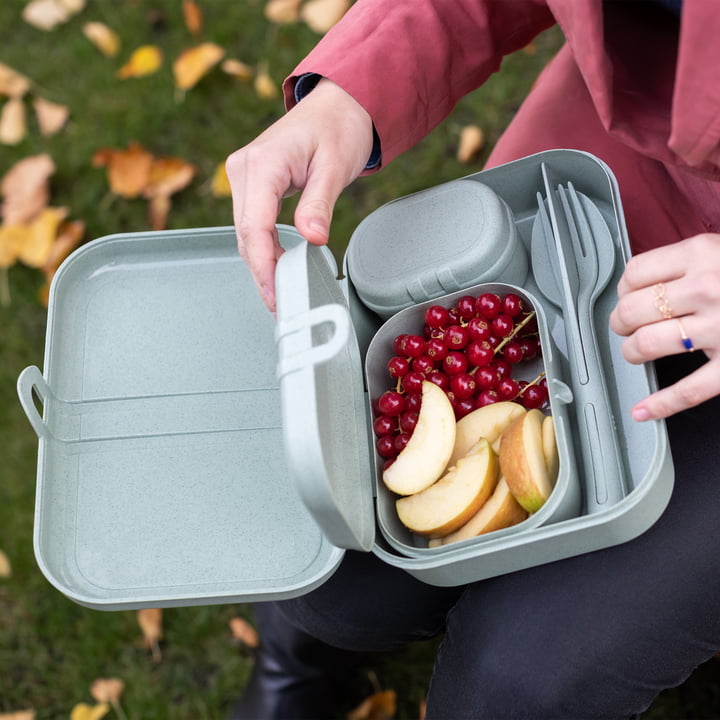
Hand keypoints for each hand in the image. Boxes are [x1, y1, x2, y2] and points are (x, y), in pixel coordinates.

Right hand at [225, 78, 373, 311]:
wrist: (337, 105)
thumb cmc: (338, 127)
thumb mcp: (335, 167)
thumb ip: (320, 204)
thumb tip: (312, 238)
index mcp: (263, 163)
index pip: (254, 225)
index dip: (263, 264)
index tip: (274, 291)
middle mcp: (244, 168)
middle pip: (245, 233)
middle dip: (261, 271)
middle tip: (280, 303)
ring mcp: (244, 175)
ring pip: (246, 232)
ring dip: (261, 263)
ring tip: (280, 291)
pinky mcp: (251, 183)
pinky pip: (251, 223)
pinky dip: (263, 247)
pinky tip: (277, 266)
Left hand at [609, 233, 719, 419]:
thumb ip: (685, 262)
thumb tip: (637, 284)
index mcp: (702, 255)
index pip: (635, 274)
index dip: (623, 289)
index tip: (626, 297)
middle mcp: (708, 289)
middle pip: (633, 310)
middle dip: (621, 322)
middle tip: (625, 326)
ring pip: (649, 345)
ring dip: (632, 352)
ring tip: (636, 351)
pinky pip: (689, 390)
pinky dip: (661, 404)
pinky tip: (643, 410)